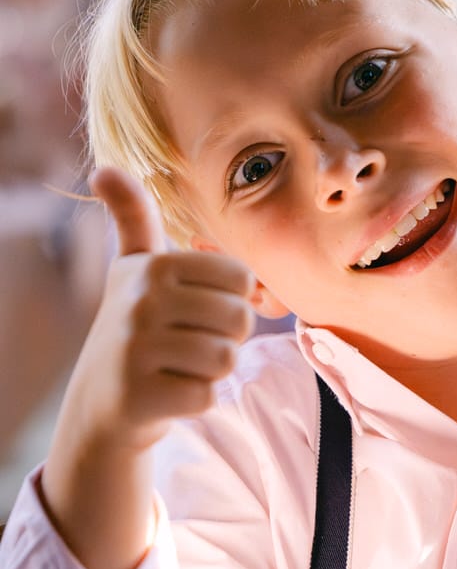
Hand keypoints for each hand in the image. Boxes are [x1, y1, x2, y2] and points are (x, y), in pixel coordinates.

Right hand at [71, 167, 254, 452]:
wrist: (103, 398)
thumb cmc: (136, 326)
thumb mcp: (133, 268)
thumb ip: (133, 217)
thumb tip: (105, 169)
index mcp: (153, 267)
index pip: (242, 278)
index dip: (232, 300)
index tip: (198, 309)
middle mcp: (141, 303)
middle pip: (239, 318)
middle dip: (226, 337)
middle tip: (190, 343)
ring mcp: (137, 351)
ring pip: (226, 358)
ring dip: (213, 369)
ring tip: (180, 365)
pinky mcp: (141, 396)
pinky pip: (207, 395)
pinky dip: (196, 398)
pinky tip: (169, 391)